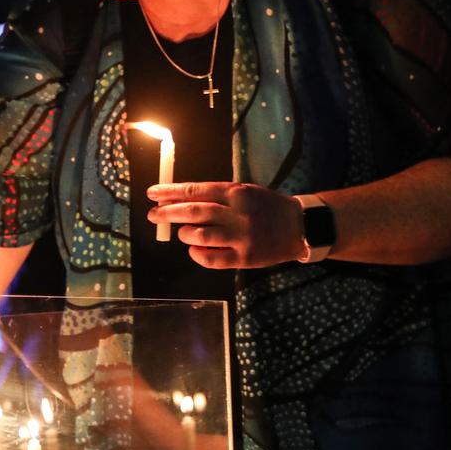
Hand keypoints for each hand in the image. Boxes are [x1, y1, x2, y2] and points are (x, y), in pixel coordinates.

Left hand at [146, 182, 302, 268]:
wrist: (299, 226)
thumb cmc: (266, 206)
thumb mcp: (245, 191)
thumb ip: (216, 196)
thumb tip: (178, 200)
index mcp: (236, 192)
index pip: (195, 190)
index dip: (170, 192)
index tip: (151, 193)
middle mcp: (238, 213)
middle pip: (194, 212)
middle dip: (167, 213)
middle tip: (152, 215)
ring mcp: (242, 237)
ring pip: (200, 236)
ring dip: (184, 234)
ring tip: (181, 233)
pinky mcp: (246, 258)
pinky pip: (212, 259)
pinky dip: (197, 254)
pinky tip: (194, 250)